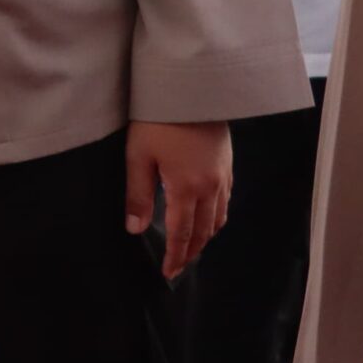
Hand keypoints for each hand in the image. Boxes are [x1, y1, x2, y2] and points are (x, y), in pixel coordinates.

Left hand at [126, 119, 231, 279]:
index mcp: (186, 189)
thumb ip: (137, 195)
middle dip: (191, 251)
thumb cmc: (158, 121)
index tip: (169, 273)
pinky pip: (226, 201)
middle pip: (204, 231)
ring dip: (206, 237)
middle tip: (180, 267)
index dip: (175, 255)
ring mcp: (223, 177)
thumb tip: (134, 229)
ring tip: (193, 248)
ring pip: (218, 218)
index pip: (181, 233)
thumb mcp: (138, 157)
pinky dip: (217, 217)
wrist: (192, 90)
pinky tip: (208, 218)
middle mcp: (210, 188)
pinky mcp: (228, 165)